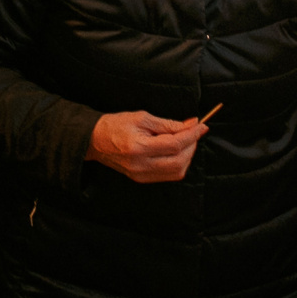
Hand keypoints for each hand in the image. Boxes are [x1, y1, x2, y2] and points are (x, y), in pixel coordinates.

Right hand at [87, 110, 206, 183]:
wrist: (94, 141)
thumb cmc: (115, 125)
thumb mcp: (141, 118)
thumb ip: (167, 124)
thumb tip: (190, 125)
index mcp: (139, 148)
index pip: (174, 144)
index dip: (192, 135)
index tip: (202, 125)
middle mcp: (141, 165)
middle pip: (179, 161)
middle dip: (192, 145)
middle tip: (194, 131)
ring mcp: (142, 175)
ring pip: (177, 172)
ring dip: (187, 156)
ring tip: (185, 141)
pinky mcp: (142, 179)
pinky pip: (168, 175)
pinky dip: (178, 163)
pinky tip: (176, 151)